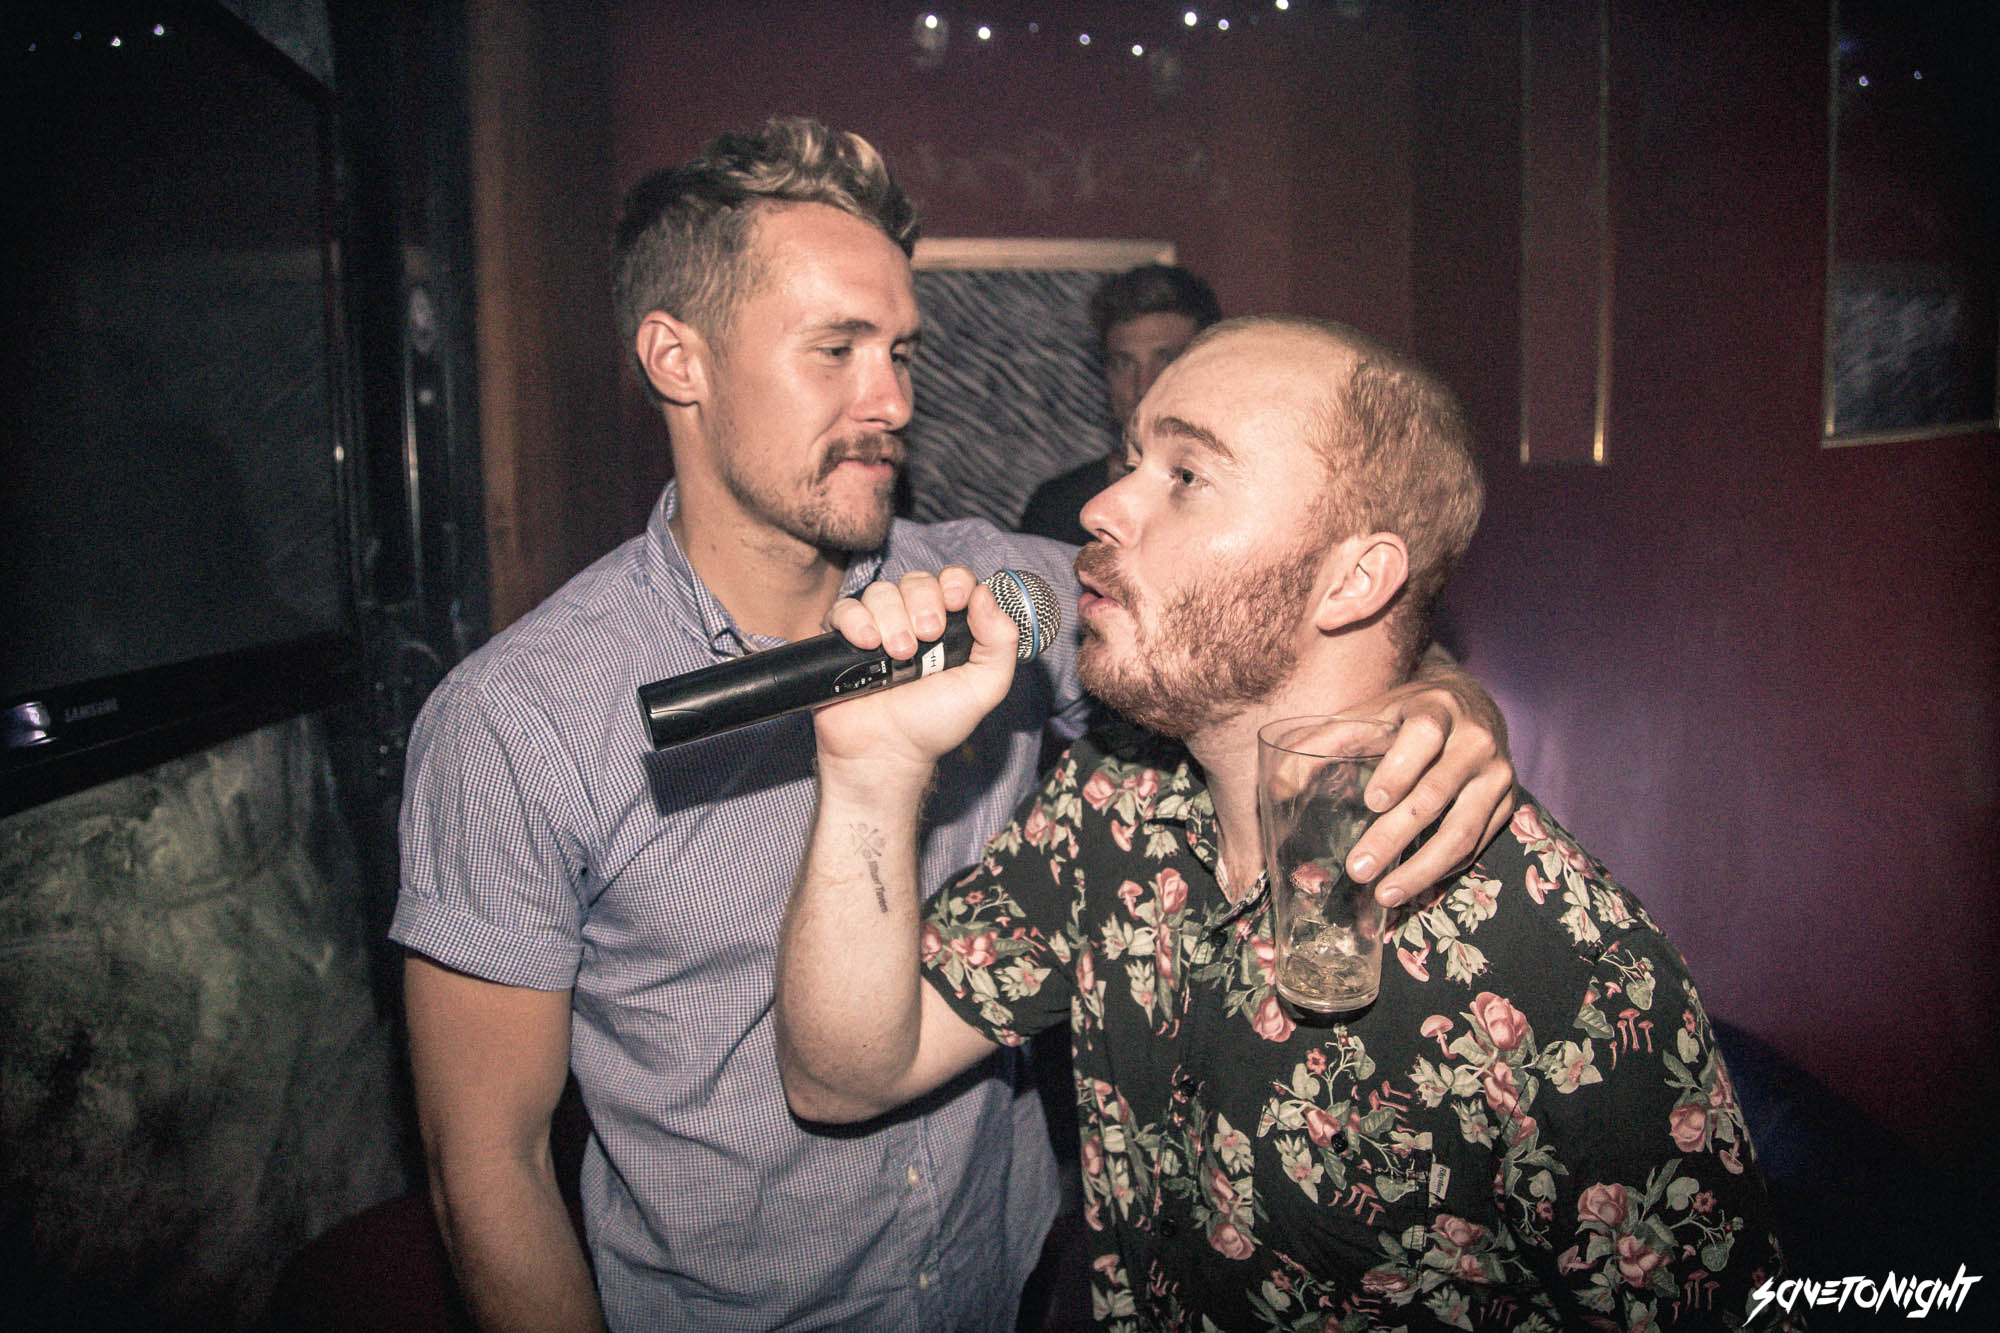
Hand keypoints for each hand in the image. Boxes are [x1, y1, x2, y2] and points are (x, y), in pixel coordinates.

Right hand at [811, 566, 1020, 784]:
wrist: (886, 753)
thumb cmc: (934, 723)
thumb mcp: (984, 687)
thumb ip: (1000, 641)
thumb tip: (986, 593)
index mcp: (950, 626)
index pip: (953, 580)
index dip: (955, 582)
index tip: (955, 602)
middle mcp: (913, 620)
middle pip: (916, 580)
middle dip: (924, 603)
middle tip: (927, 637)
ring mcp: (877, 628)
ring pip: (881, 591)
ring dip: (892, 618)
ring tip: (899, 654)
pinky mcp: (842, 639)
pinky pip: (844, 608)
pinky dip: (856, 620)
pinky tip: (866, 644)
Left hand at [1342, 662, 1514, 906]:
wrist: (1471, 704)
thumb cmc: (1406, 714)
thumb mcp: (1367, 716)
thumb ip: (1320, 745)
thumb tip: (1273, 789)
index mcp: (1437, 709)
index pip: (1424, 735)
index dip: (1400, 768)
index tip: (1372, 802)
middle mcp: (1475, 740)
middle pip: (1436, 793)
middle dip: (1395, 836)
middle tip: (1359, 869)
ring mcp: (1497, 774)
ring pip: (1462, 829)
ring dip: (1422, 868)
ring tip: (1385, 895)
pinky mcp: (1508, 802)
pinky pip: (1477, 844)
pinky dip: (1445, 870)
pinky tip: (1415, 889)